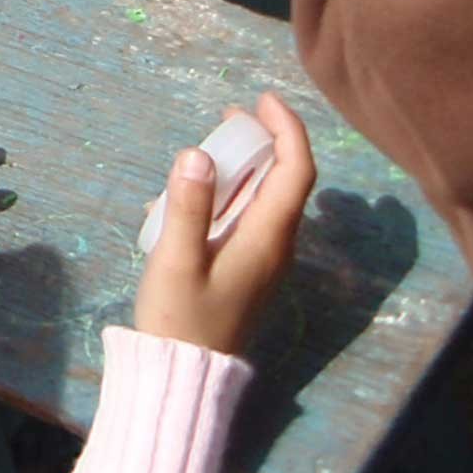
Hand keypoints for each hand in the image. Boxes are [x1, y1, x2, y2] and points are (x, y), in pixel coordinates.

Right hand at [133, 95, 315, 354]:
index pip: (295, 171)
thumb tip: (198, 153)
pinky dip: (229, 195)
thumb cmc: (181, 317)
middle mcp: (275, 245)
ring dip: (245, 167)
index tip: (261, 101)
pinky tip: (186, 198)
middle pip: (285, 181)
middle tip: (226, 117)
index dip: (287, 130)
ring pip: (266, 200)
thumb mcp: (176, 260)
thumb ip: (187, 205)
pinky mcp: (246, 270)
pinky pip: (248, 219)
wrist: (185, 371)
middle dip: (264, 141)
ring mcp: (263, 260)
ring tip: (207, 148)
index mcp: (267, 238)